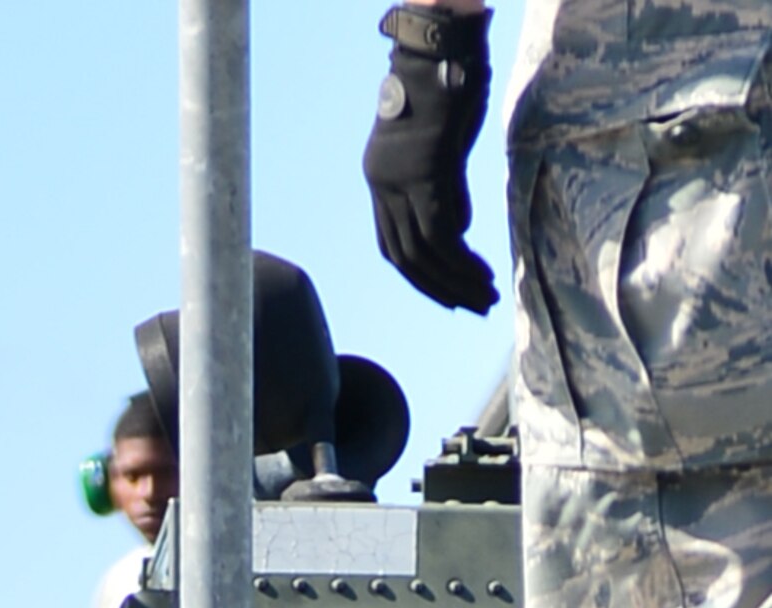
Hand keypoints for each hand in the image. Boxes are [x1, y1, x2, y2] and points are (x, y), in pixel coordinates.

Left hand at [362, 9, 497, 314]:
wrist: (443, 43)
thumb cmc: (449, 84)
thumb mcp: (441, 145)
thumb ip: (443, 189)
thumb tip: (458, 231)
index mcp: (379, 177)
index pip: (392, 244)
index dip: (418, 276)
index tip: (447, 292)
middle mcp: (383, 183)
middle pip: (405, 258)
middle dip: (438, 289)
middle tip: (472, 306)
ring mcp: (401, 180)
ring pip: (424, 253)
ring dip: (456, 281)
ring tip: (485, 296)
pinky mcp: (426, 174)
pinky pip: (442, 235)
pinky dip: (461, 261)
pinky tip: (482, 272)